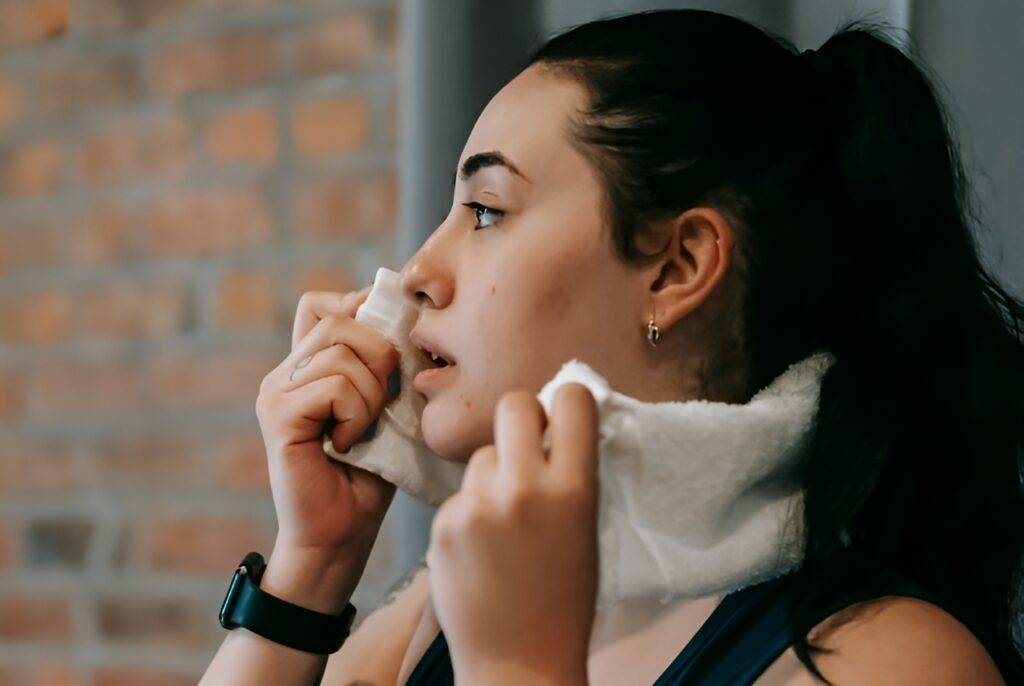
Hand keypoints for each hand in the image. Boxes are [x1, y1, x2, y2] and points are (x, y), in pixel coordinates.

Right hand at [254, 286, 399, 609]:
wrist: (340, 536)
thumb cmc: (370, 476)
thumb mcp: (386, 408)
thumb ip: (383, 366)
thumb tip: (404, 317)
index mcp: (307, 366)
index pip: (322, 303)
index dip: (360, 313)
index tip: (388, 353)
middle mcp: (284, 372)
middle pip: (340, 320)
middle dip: (380, 356)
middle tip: (382, 404)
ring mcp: (276, 392)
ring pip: (341, 352)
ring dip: (372, 393)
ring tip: (363, 430)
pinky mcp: (278, 415)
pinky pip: (334, 386)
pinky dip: (356, 414)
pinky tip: (348, 444)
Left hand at [426, 383, 599, 684]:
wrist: (519, 662)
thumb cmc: (564, 599)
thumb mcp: (585, 528)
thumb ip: (571, 473)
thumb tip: (556, 421)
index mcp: (573, 489)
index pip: (571, 399)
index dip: (567, 402)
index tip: (562, 417)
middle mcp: (524, 489)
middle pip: (513, 404)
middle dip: (522, 419)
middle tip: (526, 447)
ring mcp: (477, 506)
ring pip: (481, 455)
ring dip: (492, 474)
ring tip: (503, 524)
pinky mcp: (443, 523)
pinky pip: (459, 494)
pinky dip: (469, 512)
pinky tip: (480, 550)